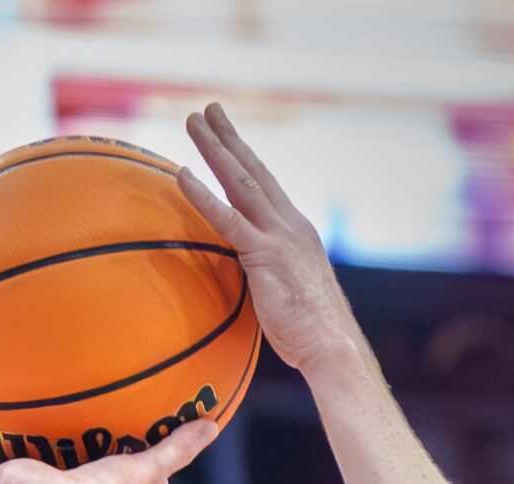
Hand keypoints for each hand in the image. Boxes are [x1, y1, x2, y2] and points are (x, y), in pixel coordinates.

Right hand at [0, 416, 214, 483]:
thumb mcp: (150, 469)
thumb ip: (179, 448)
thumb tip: (213, 424)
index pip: (119, 480)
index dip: (128, 463)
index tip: (132, 443)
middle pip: (63, 471)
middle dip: (65, 456)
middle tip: (67, 429)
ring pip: (16, 470)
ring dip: (9, 454)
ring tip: (3, 428)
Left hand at [178, 103, 359, 376]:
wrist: (331, 344)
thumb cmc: (308, 331)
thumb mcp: (286, 293)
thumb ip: (267, 275)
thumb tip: (252, 278)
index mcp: (294, 230)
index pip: (264, 186)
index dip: (244, 158)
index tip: (226, 135)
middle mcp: (289, 223)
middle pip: (253, 171)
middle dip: (228, 138)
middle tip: (206, 109)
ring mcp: (278, 236)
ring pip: (241, 181)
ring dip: (215, 148)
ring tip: (193, 121)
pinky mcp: (265, 255)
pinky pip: (228, 220)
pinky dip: (203, 195)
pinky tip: (182, 174)